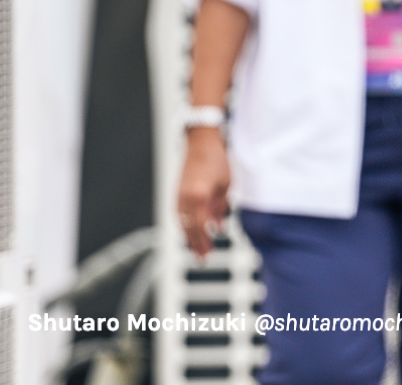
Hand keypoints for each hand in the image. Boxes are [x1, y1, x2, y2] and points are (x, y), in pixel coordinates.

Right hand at [177, 128, 230, 257]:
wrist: (201, 142)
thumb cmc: (216, 161)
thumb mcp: (225, 185)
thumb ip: (220, 208)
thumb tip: (218, 227)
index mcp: (199, 197)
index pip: (200, 228)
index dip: (204, 243)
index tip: (208, 255)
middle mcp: (185, 199)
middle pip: (189, 229)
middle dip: (196, 244)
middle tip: (203, 258)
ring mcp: (178, 196)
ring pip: (181, 224)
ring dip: (189, 237)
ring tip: (198, 249)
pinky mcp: (177, 193)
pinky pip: (179, 216)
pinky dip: (185, 226)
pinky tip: (192, 233)